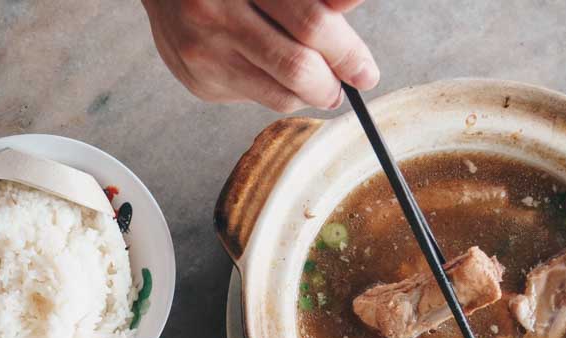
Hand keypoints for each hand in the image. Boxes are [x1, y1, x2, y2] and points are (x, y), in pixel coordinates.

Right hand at [141, 0, 378, 111]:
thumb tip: (352, 5)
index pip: (310, 23)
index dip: (347, 51)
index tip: (366, 70)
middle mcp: (216, 16)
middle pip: (297, 65)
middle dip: (335, 80)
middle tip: (354, 80)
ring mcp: (203, 54)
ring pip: (279, 93)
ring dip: (313, 94)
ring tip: (323, 83)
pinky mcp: (199, 83)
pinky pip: (257, 100)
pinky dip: (281, 92)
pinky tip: (280, 75)